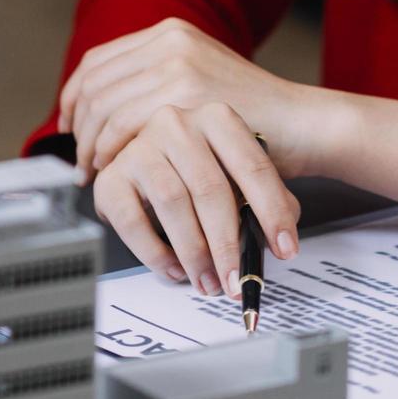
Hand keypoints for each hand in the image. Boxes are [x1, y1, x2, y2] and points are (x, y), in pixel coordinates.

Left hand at [58, 17, 307, 176]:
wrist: (302, 124)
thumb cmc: (255, 120)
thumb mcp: (201, 86)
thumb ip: (158, 85)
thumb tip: (107, 109)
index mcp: (170, 33)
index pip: (99, 61)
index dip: (73, 97)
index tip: (68, 126)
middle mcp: (169, 41)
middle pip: (95, 83)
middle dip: (77, 127)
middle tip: (78, 161)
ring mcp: (177, 64)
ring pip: (103, 105)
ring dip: (89, 144)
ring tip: (91, 172)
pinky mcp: (184, 94)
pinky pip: (122, 124)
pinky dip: (108, 151)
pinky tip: (111, 170)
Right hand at [93, 101, 299, 296]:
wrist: (143, 156)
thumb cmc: (198, 170)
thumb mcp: (236, 175)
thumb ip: (264, 201)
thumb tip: (280, 240)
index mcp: (217, 118)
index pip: (252, 167)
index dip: (272, 212)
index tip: (286, 249)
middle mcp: (176, 123)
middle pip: (210, 189)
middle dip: (227, 243)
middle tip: (237, 279)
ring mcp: (140, 146)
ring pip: (172, 204)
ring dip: (193, 252)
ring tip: (206, 280)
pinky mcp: (111, 176)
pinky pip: (133, 221)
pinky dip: (155, 252)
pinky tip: (173, 269)